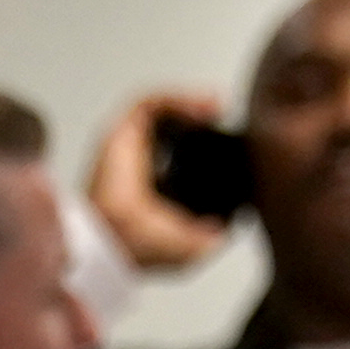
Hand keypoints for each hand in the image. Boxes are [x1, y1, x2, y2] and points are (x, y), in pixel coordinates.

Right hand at [88, 90, 236, 274]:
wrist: (118, 241)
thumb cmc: (138, 247)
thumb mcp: (189, 249)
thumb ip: (206, 239)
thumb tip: (223, 231)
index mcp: (152, 188)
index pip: (176, 153)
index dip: (203, 143)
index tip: (231, 144)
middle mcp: (138, 163)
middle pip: (168, 126)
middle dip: (197, 116)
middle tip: (222, 119)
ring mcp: (128, 146)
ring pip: (160, 111)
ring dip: (189, 102)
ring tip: (216, 106)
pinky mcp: (121, 132)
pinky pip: (149, 103)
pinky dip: (177, 99)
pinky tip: (203, 107)